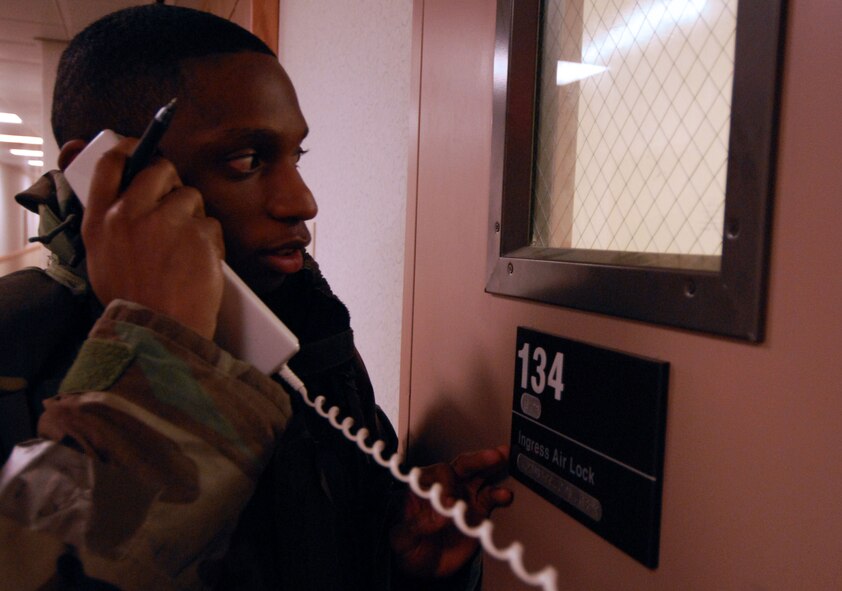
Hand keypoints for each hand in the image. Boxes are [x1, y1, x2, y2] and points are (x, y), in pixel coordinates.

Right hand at [80, 137, 224, 337]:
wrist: (159, 330)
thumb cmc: (133, 299)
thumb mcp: (102, 258)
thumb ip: (112, 222)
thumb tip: (129, 195)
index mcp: (101, 219)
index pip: (112, 164)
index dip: (129, 149)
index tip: (140, 148)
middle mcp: (130, 214)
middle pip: (159, 169)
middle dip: (173, 182)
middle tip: (176, 204)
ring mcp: (166, 221)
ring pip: (191, 195)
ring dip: (194, 216)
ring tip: (185, 250)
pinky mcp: (198, 233)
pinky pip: (211, 223)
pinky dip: (210, 241)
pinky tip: (199, 263)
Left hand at [389, 445, 513, 578]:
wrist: (424, 569)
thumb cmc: (408, 548)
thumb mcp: (402, 539)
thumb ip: (416, 525)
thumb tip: (440, 514)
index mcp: (423, 488)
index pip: (437, 475)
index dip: (446, 485)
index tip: (450, 504)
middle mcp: (445, 488)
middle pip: (461, 466)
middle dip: (476, 460)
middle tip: (492, 457)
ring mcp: (463, 498)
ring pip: (479, 476)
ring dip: (491, 467)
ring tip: (503, 460)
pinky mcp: (477, 513)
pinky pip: (490, 499)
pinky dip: (499, 495)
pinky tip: (505, 495)